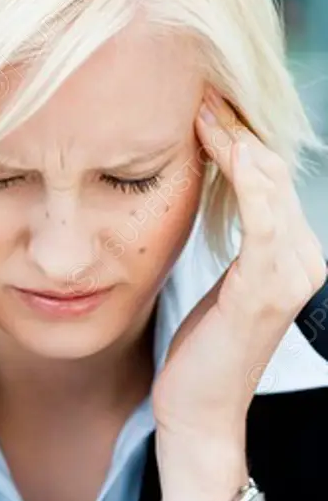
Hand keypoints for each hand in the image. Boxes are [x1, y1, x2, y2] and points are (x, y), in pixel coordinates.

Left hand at [151, 86, 325, 448]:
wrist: (196, 411)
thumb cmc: (200, 347)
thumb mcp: (218, 281)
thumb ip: (231, 237)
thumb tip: (213, 184)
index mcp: (290, 253)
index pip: (269, 176)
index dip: (237, 135)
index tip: (200, 100)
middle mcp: (303, 258)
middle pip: (273, 172)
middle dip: (235, 127)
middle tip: (198, 89)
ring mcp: (292, 274)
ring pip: (271, 187)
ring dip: (237, 142)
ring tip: (201, 107)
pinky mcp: (268, 292)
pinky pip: (262, 222)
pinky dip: (246, 180)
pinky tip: (223, 148)